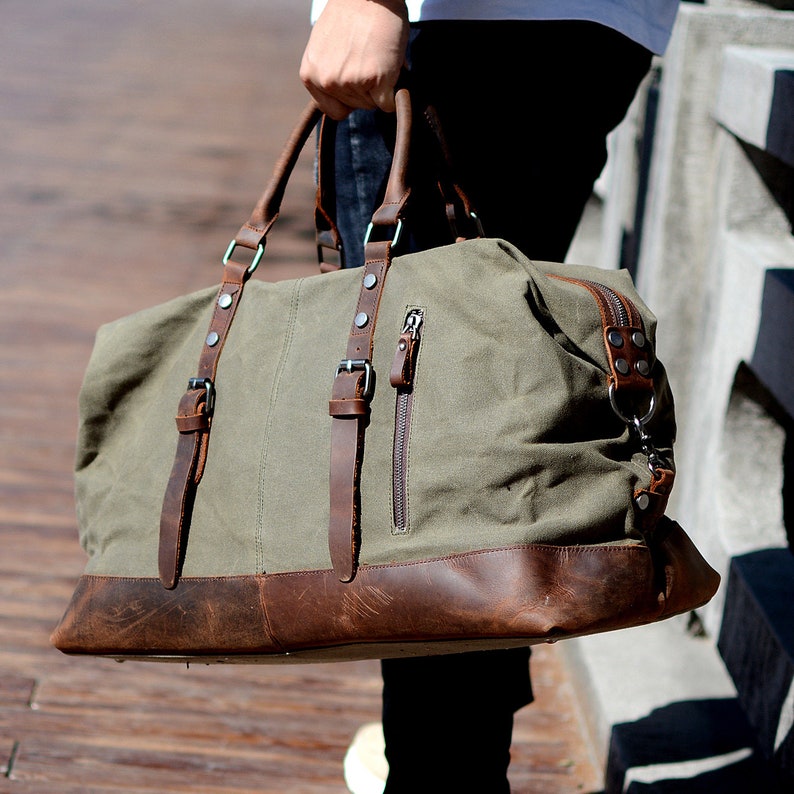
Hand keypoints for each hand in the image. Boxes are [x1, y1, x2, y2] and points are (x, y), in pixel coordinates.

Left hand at [300, 0, 408, 118]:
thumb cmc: (353, 14)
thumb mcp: (326, 47)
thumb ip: (329, 72)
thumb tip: (346, 94)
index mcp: (310, 75)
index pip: (334, 111)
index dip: (349, 98)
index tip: (356, 78)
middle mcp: (326, 81)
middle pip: (356, 107)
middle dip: (366, 89)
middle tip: (369, 56)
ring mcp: (350, 81)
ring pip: (373, 104)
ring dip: (380, 85)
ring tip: (377, 54)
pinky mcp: (375, 80)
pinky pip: (388, 103)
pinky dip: (395, 91)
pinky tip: (390, 66)